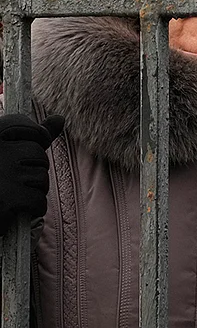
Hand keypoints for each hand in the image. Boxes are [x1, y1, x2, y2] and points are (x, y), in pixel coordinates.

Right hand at [0, 114, 63, 235]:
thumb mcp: (4, 151)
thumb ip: (30, 134)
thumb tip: (60, 118)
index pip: (24, 125)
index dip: (32, 136)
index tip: (25, 147)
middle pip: (38, 155)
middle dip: (31, 170)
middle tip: (9, 181)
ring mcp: (4, 174)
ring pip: (41, 178)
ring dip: (31, 190)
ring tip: (9, 195)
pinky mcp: (9, 199)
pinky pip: (38, 201)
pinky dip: (31, 209)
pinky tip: (14, 209)